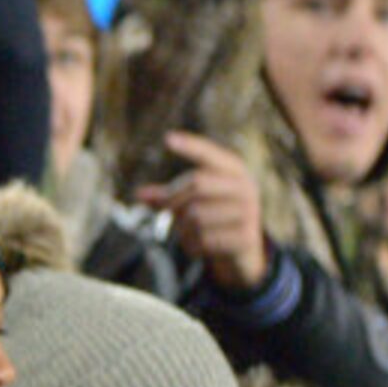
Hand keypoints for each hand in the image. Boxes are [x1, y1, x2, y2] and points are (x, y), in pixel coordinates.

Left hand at [134, 130, 270, 291]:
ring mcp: (248, 212)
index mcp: (234, 171)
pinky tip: (195, 246)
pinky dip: (192, 245)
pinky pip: (205, 239)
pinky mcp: (246, 237)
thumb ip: (169, 195)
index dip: (190, 146)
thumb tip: (139, 194)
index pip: (209, 154)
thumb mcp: (196, 200)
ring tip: (184, 233)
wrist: (246, 247)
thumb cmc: (214, 215)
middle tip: (165, 211)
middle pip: (197, 184)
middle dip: (174, 200)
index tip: (167, 138)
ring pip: (197, 215)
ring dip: (182, 228)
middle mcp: (245, 187)